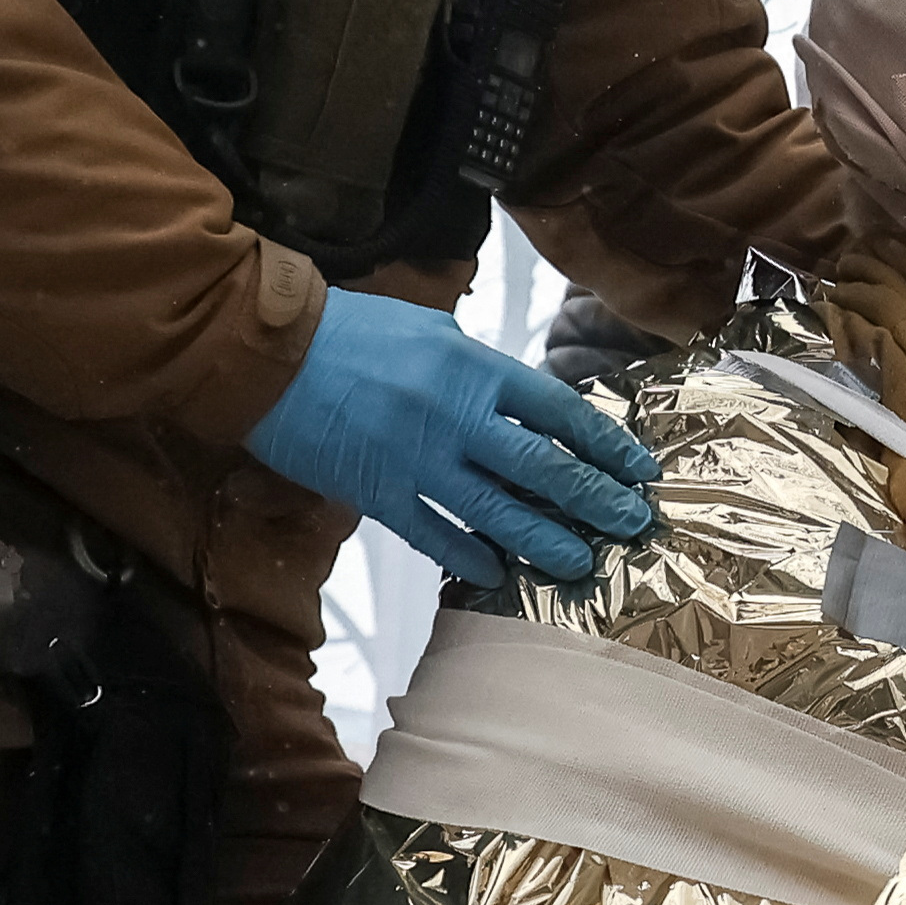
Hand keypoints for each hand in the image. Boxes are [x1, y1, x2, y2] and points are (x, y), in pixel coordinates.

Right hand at [242, 289, 658, 590]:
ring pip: (496, 511)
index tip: (637, 468)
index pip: (558, 411)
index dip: (604, 444)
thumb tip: (519, 402)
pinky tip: (496, 574)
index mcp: (474, 367)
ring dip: (544, 541)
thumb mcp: (430, 331)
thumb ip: (477, 368)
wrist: (269, 351)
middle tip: (630, 523)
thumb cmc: (350, 332)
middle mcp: (456, 415)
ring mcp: (417, 458)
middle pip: (542, 466)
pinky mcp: (377, 491)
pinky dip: (466, 556)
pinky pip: (433, 533)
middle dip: (593, 499)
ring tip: (580, 563)